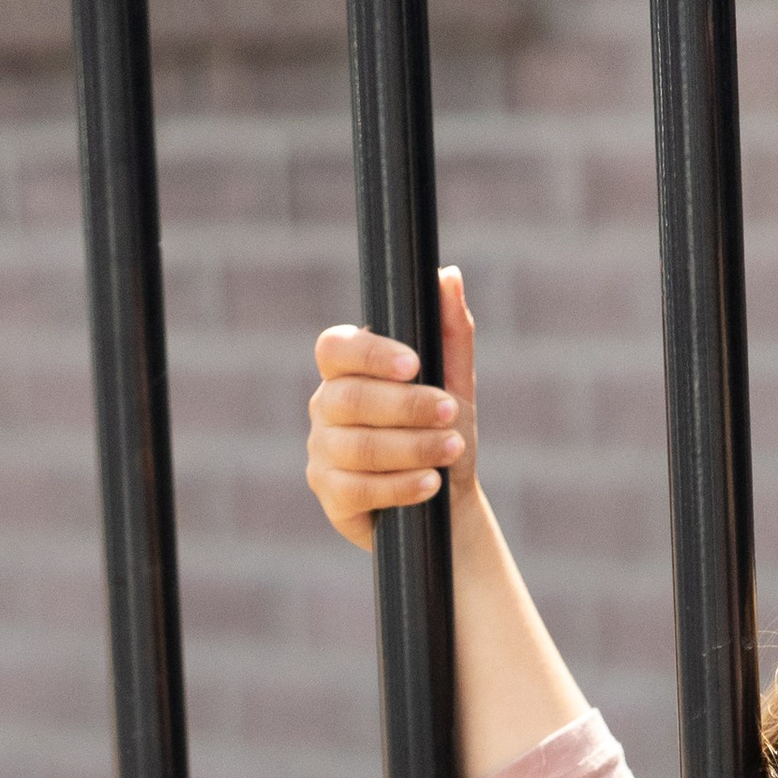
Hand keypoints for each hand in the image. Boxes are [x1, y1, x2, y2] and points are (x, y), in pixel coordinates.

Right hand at [306, 266, 476, 553]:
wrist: (447, 502)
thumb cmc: (443, 433)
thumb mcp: (455, 383)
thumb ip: (450, 332)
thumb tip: (449, 276)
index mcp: (346, 371)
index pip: (335, 349)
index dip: (370, 354)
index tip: (415, 364)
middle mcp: (326, 407)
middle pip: (352, 400)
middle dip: (408, 406)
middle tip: (451, 413)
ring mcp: (323, 453)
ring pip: (358, 447)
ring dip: (411, 447)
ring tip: (451, 449)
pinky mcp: (331, 497)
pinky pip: (359, 489)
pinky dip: (400, 486)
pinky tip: (430, 484)